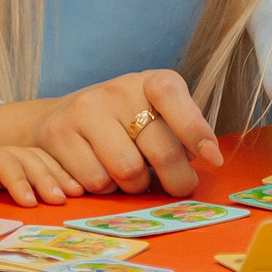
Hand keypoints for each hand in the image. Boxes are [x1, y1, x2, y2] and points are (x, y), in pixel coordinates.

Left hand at [0, 144, 80, 206]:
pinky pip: (47, 167)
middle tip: (58, 199)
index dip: (18, 180)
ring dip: (59, 175)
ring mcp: (13, 159)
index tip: (29, 202)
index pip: (3, 161)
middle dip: (44, 177)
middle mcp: (0, 154)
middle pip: (27, 157)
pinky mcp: (23, 170)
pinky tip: (76, 189)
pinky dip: (61, 176)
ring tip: (75, 193)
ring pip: (41, 159)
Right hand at [13, 70, 224, 197]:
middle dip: (177, 179)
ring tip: (132, 177)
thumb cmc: (124, 122)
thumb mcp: (157, 114)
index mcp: (149, 81)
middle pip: (159, 150)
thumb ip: (183, 131)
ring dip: (135, 186)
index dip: (194, 129)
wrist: (61, 118)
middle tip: (178, 187)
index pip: (171, 95)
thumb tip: (210, 155)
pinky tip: (105, 175)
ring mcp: (85, 110)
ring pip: (126, 172)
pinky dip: (106, 189)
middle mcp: (117, 90)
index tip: (212, 158)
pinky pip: (95, 182)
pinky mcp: (58, 134)